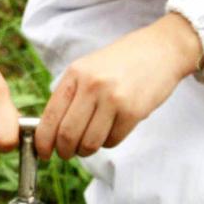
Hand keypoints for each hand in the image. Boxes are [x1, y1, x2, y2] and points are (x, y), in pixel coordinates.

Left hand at [35, 13, 202, 159]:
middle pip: (67, 134)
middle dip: (64, 151)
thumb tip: (50, 130)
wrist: (161, 49)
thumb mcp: (88, 68)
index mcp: (75, 74)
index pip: (50, 116)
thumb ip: (70, 94)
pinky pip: (112, 140)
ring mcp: (113, 99)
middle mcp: (91, 86)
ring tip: (88, 144)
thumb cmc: (121, 62)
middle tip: (66, 154)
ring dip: (86, 150)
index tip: (43, 152)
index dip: (42, 141)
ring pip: (90, 142)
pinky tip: (110, 131)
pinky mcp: (134, 111)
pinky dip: (108, 143)